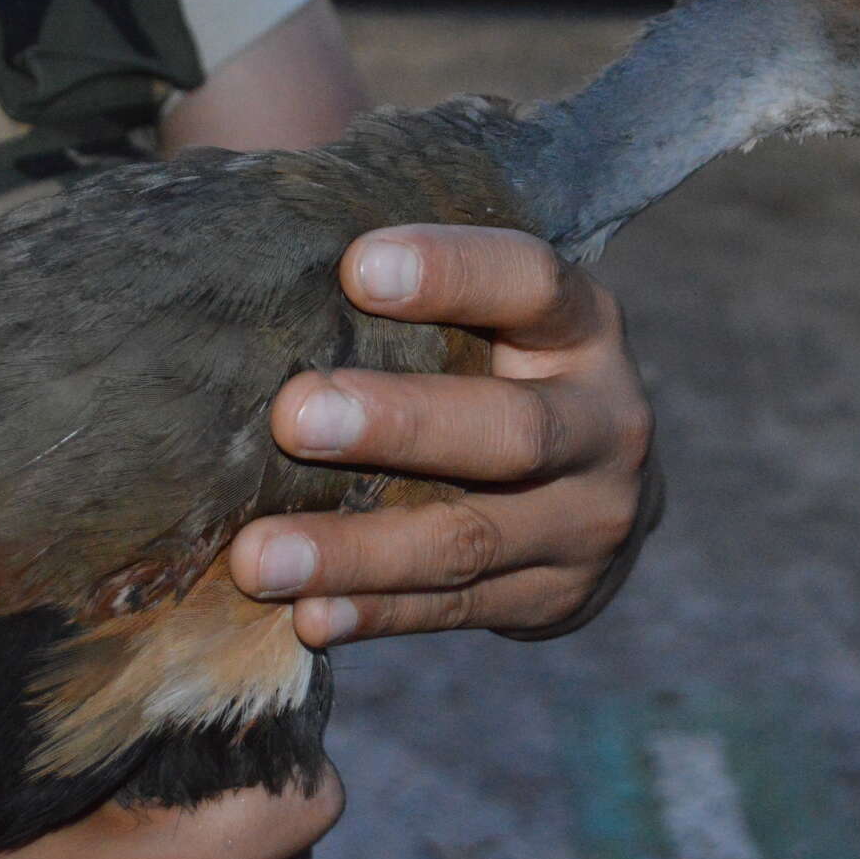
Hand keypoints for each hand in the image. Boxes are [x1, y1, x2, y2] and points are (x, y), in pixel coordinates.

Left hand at [229, 224, 661, 644]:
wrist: (597, 485)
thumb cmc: (499, 366)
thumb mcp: (493, 317)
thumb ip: (412, 295)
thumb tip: (255, 242)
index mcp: (582, 327)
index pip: (531, 283)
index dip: (452, 272)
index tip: (355, 266)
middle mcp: (604, 424)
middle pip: (513, 431)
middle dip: (401, 425)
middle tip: (293, 414)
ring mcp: (588, 522)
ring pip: (469, 539)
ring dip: (357, 550)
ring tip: (257, 556)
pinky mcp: (555, 599)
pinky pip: (454, 610)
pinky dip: (375, 613)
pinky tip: (306, 616)